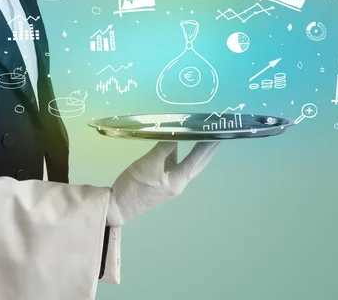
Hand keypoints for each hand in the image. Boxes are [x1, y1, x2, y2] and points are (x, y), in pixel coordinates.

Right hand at [106, 141, 220, 226]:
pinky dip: (181, 151)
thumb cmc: (133, 186)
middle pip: (198, 163)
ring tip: (205, 134)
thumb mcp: (149, 163)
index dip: (209, 144)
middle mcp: (179, 182)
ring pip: (188, 162)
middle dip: (208, 148)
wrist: (117, 206)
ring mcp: (170, 181)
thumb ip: (164, 147)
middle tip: (219, 132)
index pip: (198, 159)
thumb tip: (176, 132)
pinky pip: (175, 162)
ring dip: (196, 149)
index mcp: (179, 180)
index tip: (220, 132)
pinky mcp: (161, 179)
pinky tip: (181, 141)